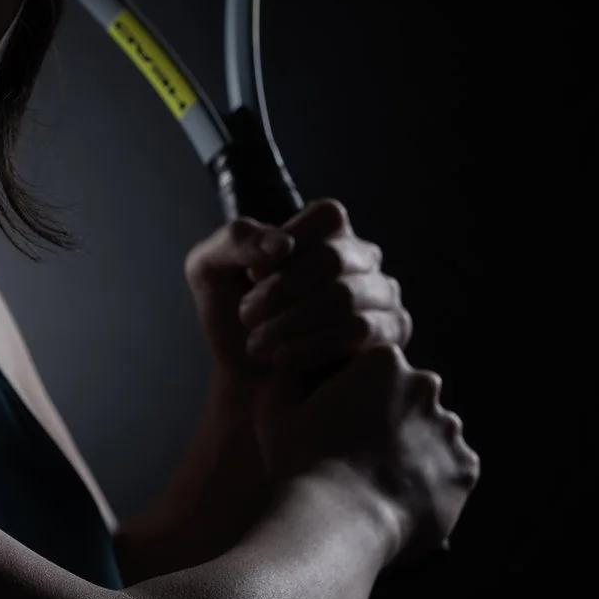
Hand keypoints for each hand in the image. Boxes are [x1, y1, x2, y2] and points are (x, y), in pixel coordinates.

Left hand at [184, 200, 412, 408]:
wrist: (243, 382)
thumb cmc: (230, 319)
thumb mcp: (209, 269)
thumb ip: (235, 240)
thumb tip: (282, 246)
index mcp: (328, 233)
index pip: (328, 215)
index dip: (287, 242)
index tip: (252, 273)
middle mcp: (362, 260)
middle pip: (332, 258)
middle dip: (280, 290)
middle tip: (247, 315)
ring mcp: (382, 297)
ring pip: (345, 297)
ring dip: (290, 322)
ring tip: (259, 342)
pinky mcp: (389, 338)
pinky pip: (360, 332)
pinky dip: (313, 346)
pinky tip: (283, 359)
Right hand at [256, 344, 477, 563]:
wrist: (337, 521)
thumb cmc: (301, 462)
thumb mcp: (276, 408)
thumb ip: (289, 377)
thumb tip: (290, 364)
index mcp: (384, 362)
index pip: (379, 372)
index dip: (359, 400)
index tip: (342, 427)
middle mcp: (426, 386)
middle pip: (412, 400)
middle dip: (394, 421)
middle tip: (361, 456)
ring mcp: (450, 428)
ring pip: (435, 436)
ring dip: (416, 451)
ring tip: (381, 483)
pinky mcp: (465, 469)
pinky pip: (453, 472)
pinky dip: (434, 484)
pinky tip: (402, 500)